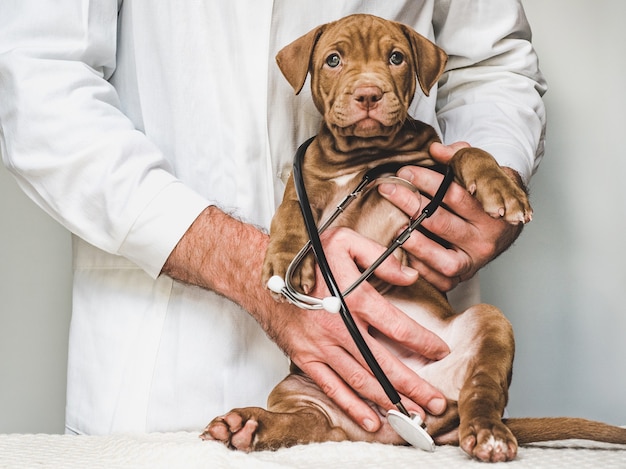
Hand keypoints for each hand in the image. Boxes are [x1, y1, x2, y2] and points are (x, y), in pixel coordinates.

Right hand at [293, 227, 449, 427]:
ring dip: (389, 402)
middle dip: (413, 386)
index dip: (422, 342)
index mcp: (353, 298)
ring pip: (361, 380)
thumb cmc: (305, 258)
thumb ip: (380, 257)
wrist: (262, 273)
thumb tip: (410, 276)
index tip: (439, 352)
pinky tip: (372, 420)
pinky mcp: (306, 358)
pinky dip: (353, 406)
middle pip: (383, 364)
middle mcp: (339, 327)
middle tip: (436, 404)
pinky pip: (332, 387)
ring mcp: (321, 346)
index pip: (397, 326)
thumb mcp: (346, 242)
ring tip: (413, 416)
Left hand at [378, 141, 524, 291]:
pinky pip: (440, 279)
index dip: (427, 181)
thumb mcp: (480, 172)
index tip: (405, 171)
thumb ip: (459, 158)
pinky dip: (420, 267)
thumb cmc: (485, 198)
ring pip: (442, 259)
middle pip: (442, 223)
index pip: (455, 195)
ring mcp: (474, 262)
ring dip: (415, 242)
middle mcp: (485, 240)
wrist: (503, 228)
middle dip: (411, 204)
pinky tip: (404, 252)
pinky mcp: (462, 278)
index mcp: (491, 212)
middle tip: (389, 189)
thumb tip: (436, 149)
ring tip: (395, 226)